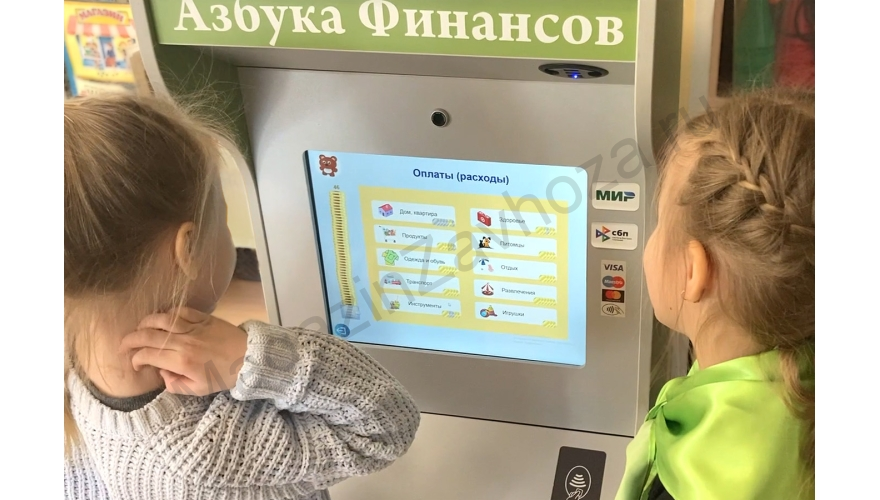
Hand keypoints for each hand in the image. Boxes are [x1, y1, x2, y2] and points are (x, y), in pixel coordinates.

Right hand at [119, 307, 247, 395]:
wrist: (249, 357)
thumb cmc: (224, 375)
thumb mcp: (198, 389)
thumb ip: (175, 384)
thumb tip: (162, 374)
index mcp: (181, 361)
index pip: (148, 355)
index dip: (136, 359)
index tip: (135, 364)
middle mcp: (183, 342)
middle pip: (148, 335)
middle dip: (131, 339)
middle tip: (124, 345)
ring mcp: (193, 327)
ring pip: (161, 319)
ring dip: (145, 323)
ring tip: (139, 329)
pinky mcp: (203, 318)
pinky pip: (179, 310)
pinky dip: (166, 313)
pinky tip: (162, 319)